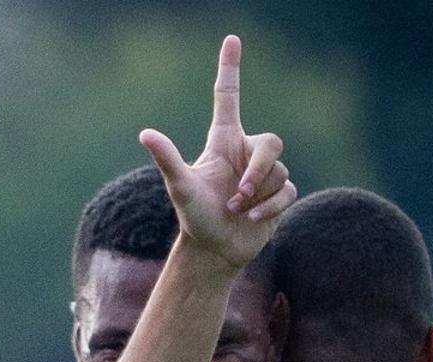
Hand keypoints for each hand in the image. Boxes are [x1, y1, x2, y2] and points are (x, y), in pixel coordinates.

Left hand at [140, 35, 296, 267]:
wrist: (214, 250)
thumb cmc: (194, 217)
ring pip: (279, 171)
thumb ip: (168, 158)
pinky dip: (269, 206)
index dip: (230, 69)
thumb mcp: (181, 187)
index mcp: (223, 142)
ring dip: (257, 195)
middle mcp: (245, 153)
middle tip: (236, 194)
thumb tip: (145, 133)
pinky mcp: (279, 194)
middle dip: (258, 169)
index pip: (228, 98)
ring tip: (235, 210)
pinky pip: (288, 190)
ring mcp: (264, 173)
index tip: (232, 40)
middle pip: (272, 143)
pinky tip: (251, 218)